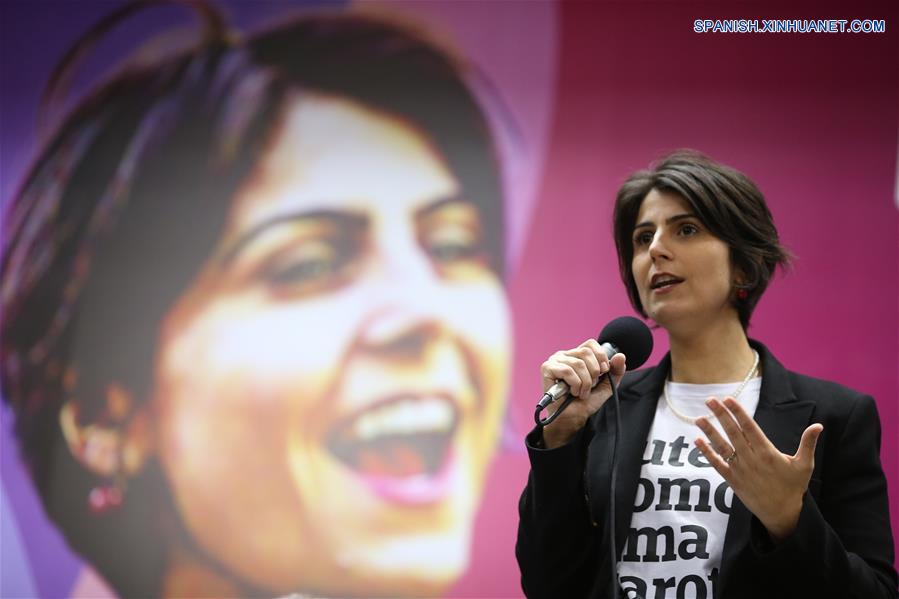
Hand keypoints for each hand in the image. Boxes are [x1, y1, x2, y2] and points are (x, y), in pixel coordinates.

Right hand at [540, 340, 626, 448]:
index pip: (590, 344)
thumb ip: (615, 371)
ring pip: (578, 363)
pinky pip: (567, 371)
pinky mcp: (547, 369)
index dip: (600, 356)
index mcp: (577, 356)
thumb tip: (620, 356)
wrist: (572, 418)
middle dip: (594, 372)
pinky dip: (575, 384)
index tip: (603, 372)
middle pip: (586, 352)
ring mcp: (555, 361)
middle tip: (590, 386)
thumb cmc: (585, 402)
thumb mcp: (606, 385)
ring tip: (581, 392)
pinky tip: (572, 392)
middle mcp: (565, 355)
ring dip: (585, 382)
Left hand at [694, 397, 822, 541]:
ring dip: (709, 432)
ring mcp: (740, 470)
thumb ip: (808, 444)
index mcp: (768, 453)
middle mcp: (752, 459)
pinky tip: (697, 441)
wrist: (782, 513)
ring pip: (722, 447)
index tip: (728, 399)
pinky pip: (717, 464)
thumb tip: (819, 426)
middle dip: (721, 415)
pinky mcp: (732, 480)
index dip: (739, 413)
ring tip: (698, 418)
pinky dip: (707, 453)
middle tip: (710, 400)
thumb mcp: (804, 465)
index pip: (750, 428)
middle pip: (733, 433)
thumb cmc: (793, 487)